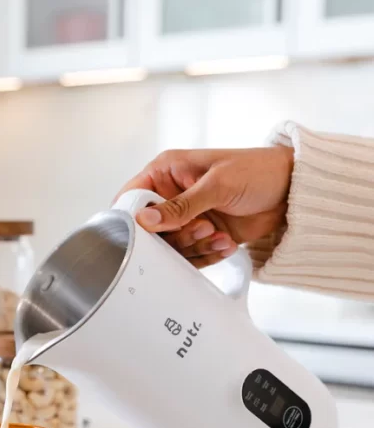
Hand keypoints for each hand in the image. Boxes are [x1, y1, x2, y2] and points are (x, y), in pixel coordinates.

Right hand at [115, 146, 293, 267]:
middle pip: (151, 229)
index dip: (133, 217)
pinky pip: (191, 256)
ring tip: (218, 234)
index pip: (132, 196)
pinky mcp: (201, 236)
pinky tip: (225, 241)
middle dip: (175, 235)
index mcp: (166, 172)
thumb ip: (180, 206)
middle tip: (201, 227)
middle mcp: (171, 195)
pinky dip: (207, 254)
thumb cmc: (258, 171)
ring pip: (171, 246)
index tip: (146, 232)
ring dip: (195, 245)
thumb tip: (145, 220)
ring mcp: (186, 218)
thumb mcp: (217, 185)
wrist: (293, 192)